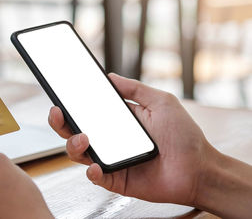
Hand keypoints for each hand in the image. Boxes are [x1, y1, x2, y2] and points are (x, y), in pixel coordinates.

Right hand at [48, 73, 215, 205]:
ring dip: (73, 145)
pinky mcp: (115, 180)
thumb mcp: (160, 102)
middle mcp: (109, 140)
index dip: (69, 106)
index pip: (85, 112)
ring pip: (79, 153)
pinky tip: (95, 165)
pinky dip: (91, 172)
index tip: (60, 96)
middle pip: (73, 132)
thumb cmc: (184, 136)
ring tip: (84, 138)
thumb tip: (110, 77)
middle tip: (58, 114)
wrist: (199, 168)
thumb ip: (134, 88)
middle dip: (59, 123)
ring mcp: (110, 160)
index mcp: (116, 121)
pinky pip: (95, 176)